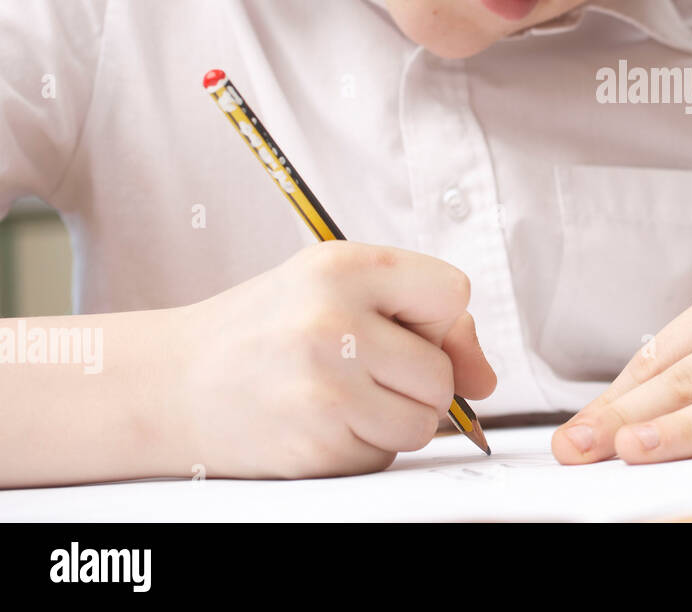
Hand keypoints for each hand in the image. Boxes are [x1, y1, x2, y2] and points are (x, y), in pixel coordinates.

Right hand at [174, 241, 495, 478]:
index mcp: (342, 267)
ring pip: (422, 423)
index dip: (435, 317)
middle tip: (361, 367)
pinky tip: (321, 422)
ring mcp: (324, 389)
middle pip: (442, 372)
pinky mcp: (317, 446)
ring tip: (341, 394)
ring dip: (395, 418)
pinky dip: (365, 447)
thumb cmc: (268, 329)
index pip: (453, 293)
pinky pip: (385, 456)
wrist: (173, 385)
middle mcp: (332, 323)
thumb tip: (486, 381)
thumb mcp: (337, 288)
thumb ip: (426, 318)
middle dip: (417, 379)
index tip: (399, 323)